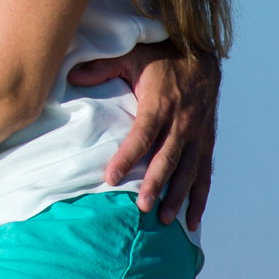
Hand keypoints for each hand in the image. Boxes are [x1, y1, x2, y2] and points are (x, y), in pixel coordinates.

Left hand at [72, 41, 217, 227]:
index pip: (142, 135)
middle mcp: (182, 122)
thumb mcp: (130, 56)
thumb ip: (102, 67)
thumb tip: (72, 76)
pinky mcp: (207, 142)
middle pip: (167, 158)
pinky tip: (191, 222)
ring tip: (163, 219)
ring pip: (188, 171)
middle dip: (154, 183)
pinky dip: (200, 199)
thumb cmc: (160, 57)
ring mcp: (197, 135)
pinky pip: (205, 174)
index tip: (110, 177)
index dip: (126, 157)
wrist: (202, 56)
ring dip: (177, 196)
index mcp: (160, 104)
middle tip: (142, 207)